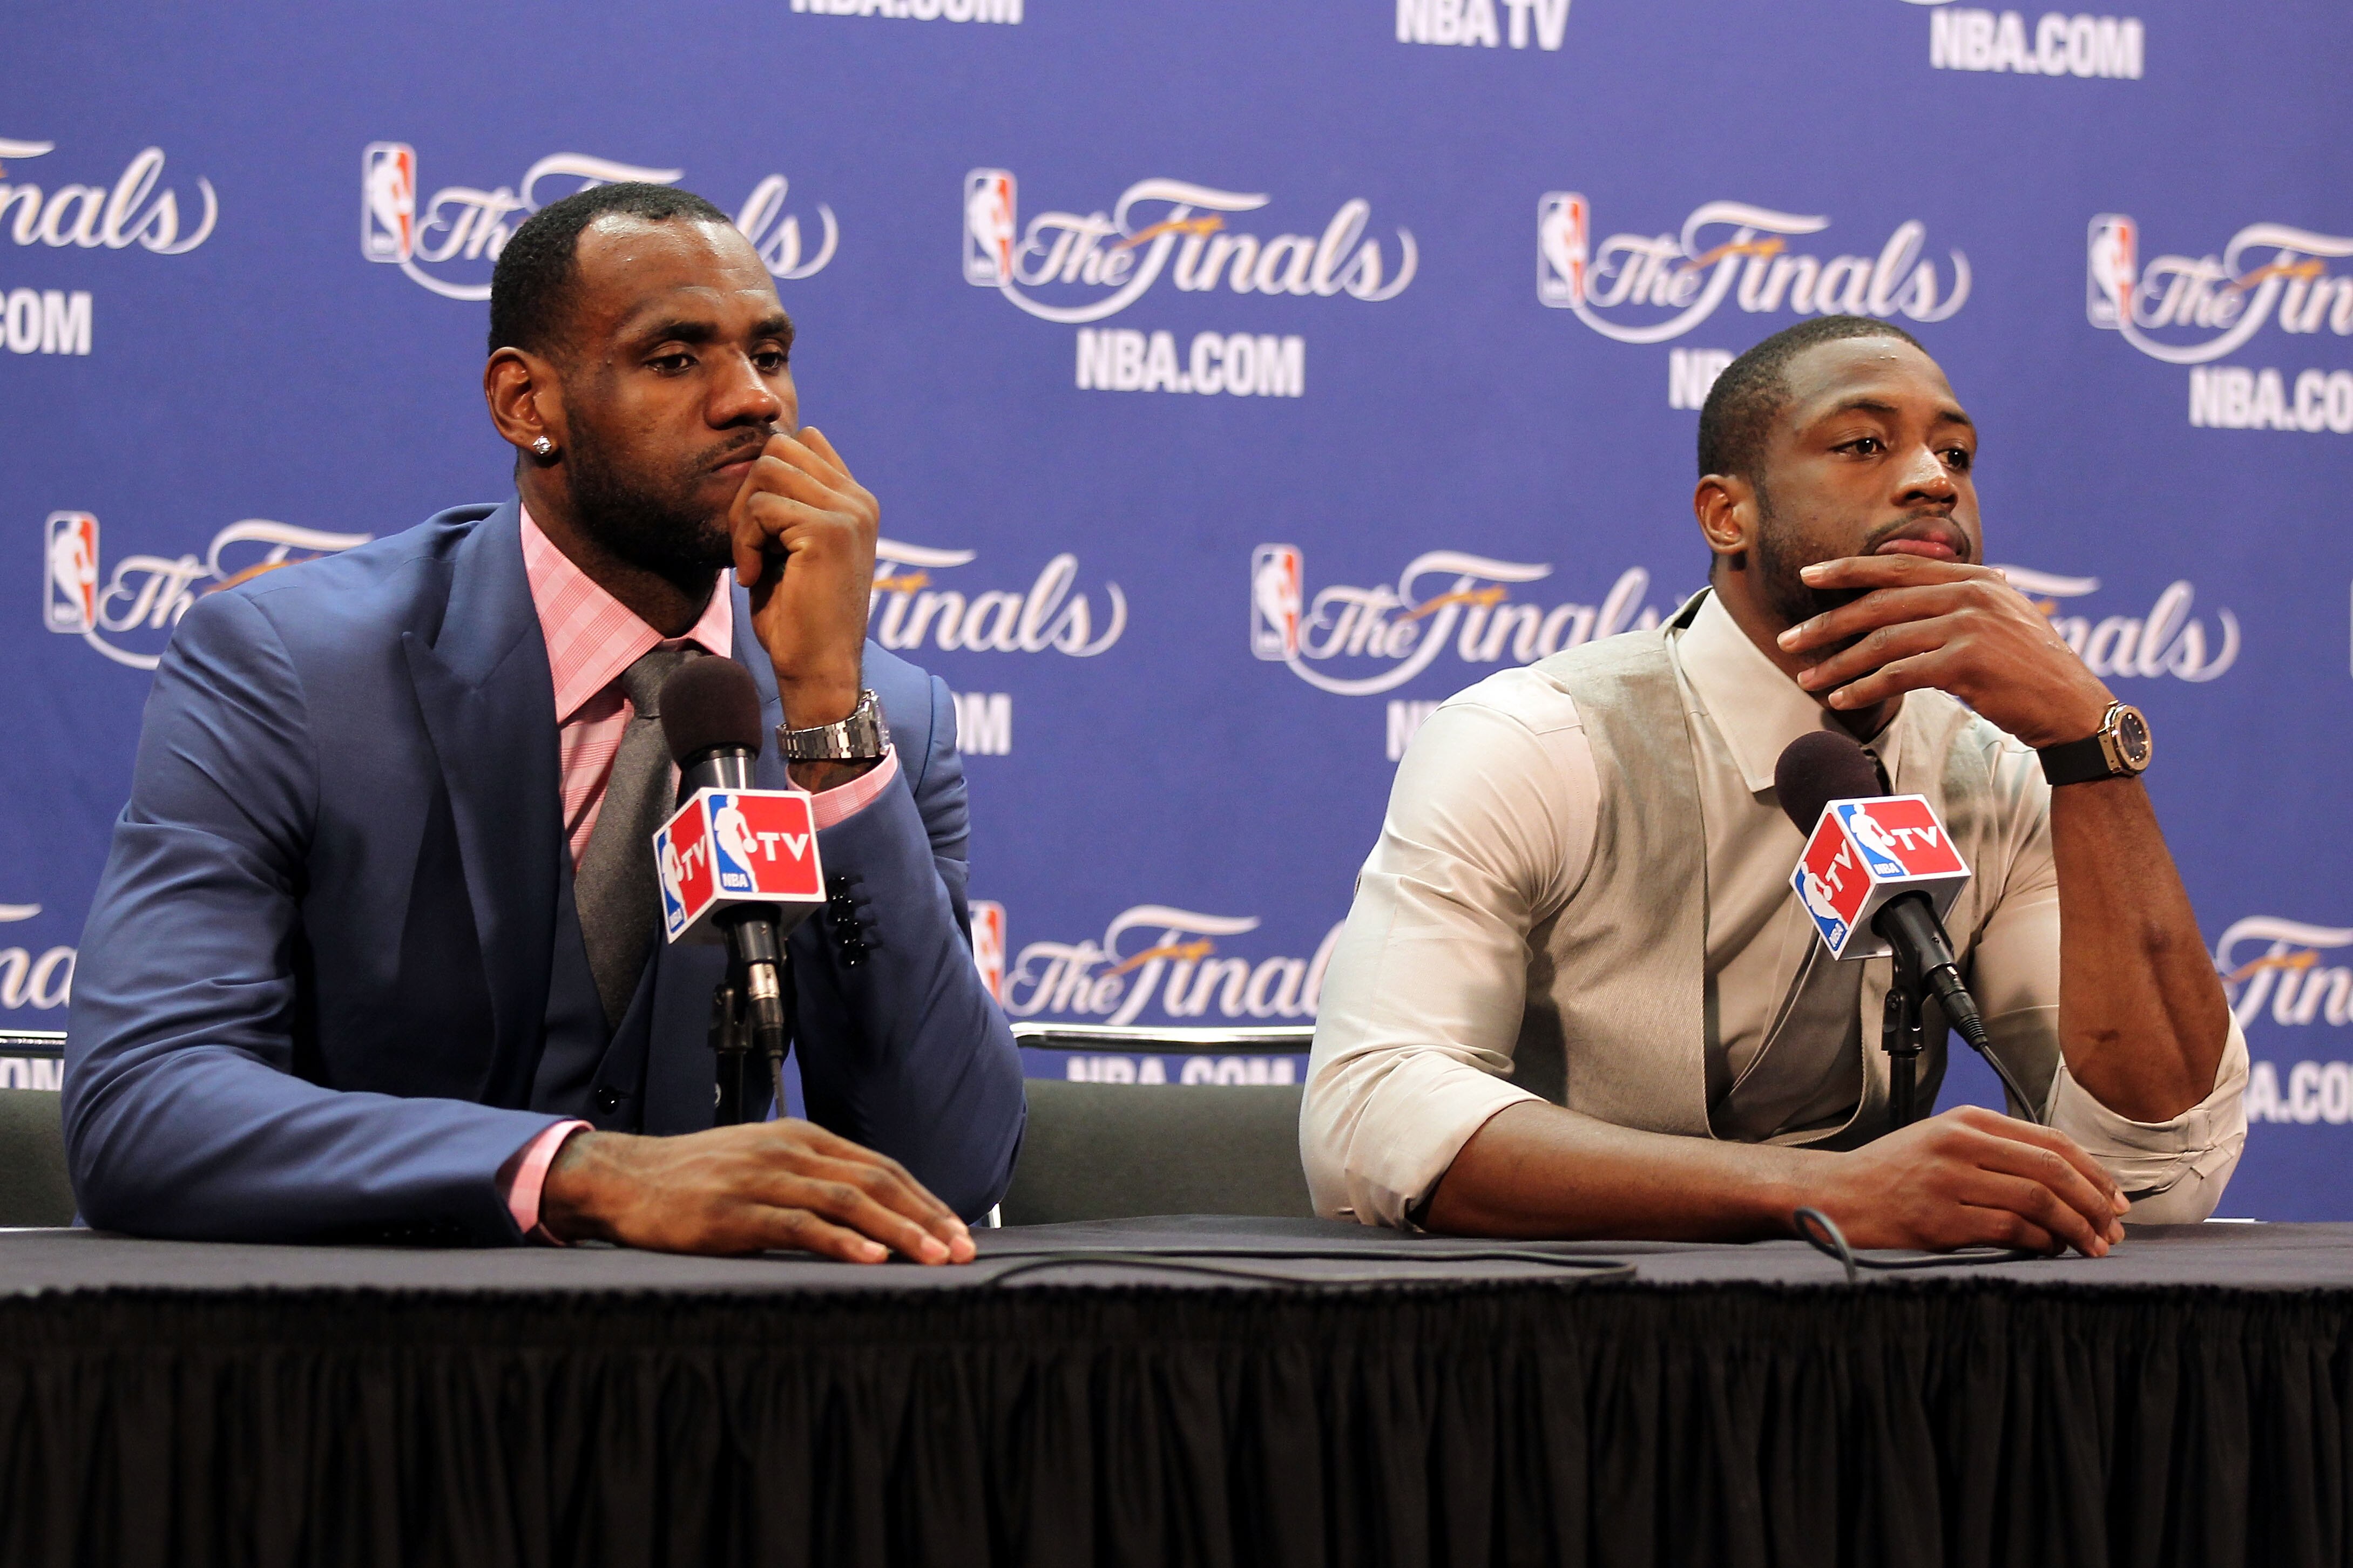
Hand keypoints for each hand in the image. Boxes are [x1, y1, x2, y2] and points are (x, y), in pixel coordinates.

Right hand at [538, 1119, 976, 1262]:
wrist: (626, 1178)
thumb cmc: (697, 1178)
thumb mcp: (762, 1164)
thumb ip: (811, 1179)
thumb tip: (870, 1214)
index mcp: (802, 1138)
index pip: (881, 1166)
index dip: (925, 1199)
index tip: (959, 1230)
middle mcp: (789, 1150)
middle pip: (876, 1181)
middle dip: (926, 1216)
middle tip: (962, 1250)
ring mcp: (762, 1177)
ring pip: (847, 1200)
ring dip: (898, 1230)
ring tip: (934, 1257)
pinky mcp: (735, 1211)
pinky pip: (798, 1223)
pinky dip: (840, 1241)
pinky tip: (869, 1258)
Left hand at [729, 425, 878, 733]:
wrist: (818, 669)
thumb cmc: (799, 618)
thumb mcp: (793, 549)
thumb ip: (788, 504)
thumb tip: (757, 459)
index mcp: (856, 502)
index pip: (805, 440)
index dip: (767, 474)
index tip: (760, 526)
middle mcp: (859, 501)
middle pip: (779, 448)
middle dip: (747, 492)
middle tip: (747, 544)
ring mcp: (849, 513)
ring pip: (767, 470)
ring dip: (743, 517)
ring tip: (751, 560)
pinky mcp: (829, 531)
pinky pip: (762, 508)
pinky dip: (745, 543)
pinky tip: (753, 577)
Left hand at [1776, 555, 2111, 747]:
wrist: (2073, 708)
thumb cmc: (2027, 671)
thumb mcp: (1996, 620)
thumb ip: (1954, 604)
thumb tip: (1902, 603)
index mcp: (1975, 578)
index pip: (1898, 567)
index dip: (1849, 570)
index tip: (1809, 575)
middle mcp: (1971, 594)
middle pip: (1880, 603)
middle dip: (1828, 622)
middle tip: (1789, 640)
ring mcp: (1970, 625)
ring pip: (1884, 641)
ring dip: (1838, 662)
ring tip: (1806, 678)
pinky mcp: (1967, 662)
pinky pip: (1899, 674)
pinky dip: (1864, 687)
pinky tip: (1841, 699)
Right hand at [1800, 1105, 2128, 1256]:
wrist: (1835, 1196)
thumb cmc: (1892, 1173)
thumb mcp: (1942, 1141)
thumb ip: (1996, 1149)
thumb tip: (2066, 1181)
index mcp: (1966, 1120)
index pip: (2050, 1141)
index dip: (2093, 1172)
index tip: (2115, 1198)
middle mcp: (1960, 1143)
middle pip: (2052, 1170)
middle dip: (2094, 1203)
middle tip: (2114, 1228)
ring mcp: (1949, 1180)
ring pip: (2038, 1201)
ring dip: (2076, 1227)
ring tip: (2092, 1245)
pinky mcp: (1940, 1219)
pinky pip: (2010, 1229)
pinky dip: (2041, 1242)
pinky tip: (2051, 1249)